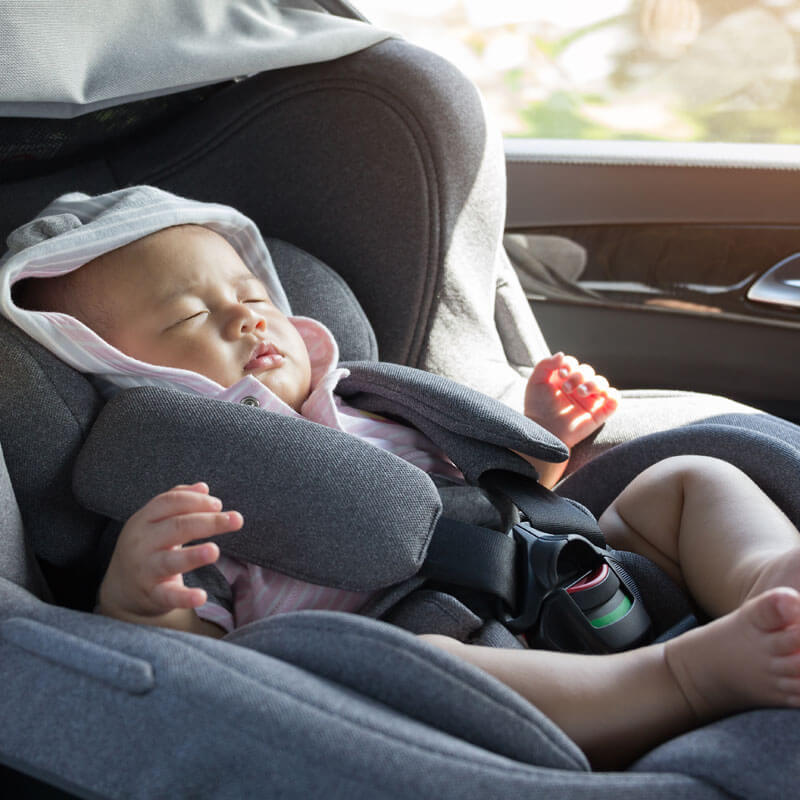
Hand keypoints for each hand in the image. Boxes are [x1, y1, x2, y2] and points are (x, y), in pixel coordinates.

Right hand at [97, 482, 242, 622]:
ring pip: (170, 561)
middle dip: (208, 522)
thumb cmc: (147, 547)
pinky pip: (169, 595)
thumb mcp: (155, 521)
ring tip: (214, 551)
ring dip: (193, 556)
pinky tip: (201, 596)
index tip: (219, 504)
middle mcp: (142, 542)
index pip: (170, 502)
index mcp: (144, 519)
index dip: (196, 501)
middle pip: (176, 527)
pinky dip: (185, 597)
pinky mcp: (152, 594)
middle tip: (236, 519)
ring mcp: (145, 569)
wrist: (120, 588)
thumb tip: (204, 487)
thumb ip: (178, 501)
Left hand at [524, 353, 619, 448]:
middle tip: (567, 388)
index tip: (561, 374)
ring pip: (601, 382)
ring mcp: (589, 400)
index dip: (569, 364)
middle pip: (588, 371)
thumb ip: (545, 364)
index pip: (573, 363)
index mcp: (564, 379)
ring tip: (580, 392)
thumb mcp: (535, 382)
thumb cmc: (537, 408)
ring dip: (593, 383)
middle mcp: (578, 387)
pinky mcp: (599, 412)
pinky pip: (614, 400)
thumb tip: (562, 354)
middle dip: (579, 376)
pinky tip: (603, 396)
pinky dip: (613, 395)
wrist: (544, 431)